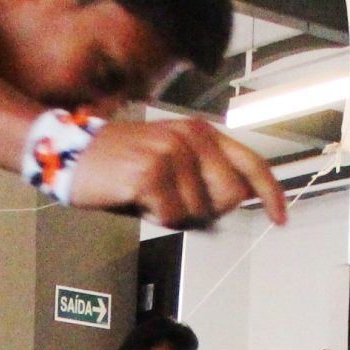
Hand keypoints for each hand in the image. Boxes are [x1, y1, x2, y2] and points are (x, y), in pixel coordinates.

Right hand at [67, 119, 285, 229]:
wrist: (70, 152)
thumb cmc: (119, 163)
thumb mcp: (168, 161)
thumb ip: (205, 174)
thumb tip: (238, 199)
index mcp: (200, 131)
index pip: (250, 163)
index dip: (270, 193)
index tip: (280, 217)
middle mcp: (191, 137)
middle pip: (229, 197)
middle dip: (205, 211)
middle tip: (172, 202)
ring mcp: (172, 153)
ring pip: (196, 213)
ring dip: (171, 215)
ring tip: (146, 194)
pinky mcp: (152, 173)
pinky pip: (169, 217)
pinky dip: (152, 217)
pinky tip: (134, 197)